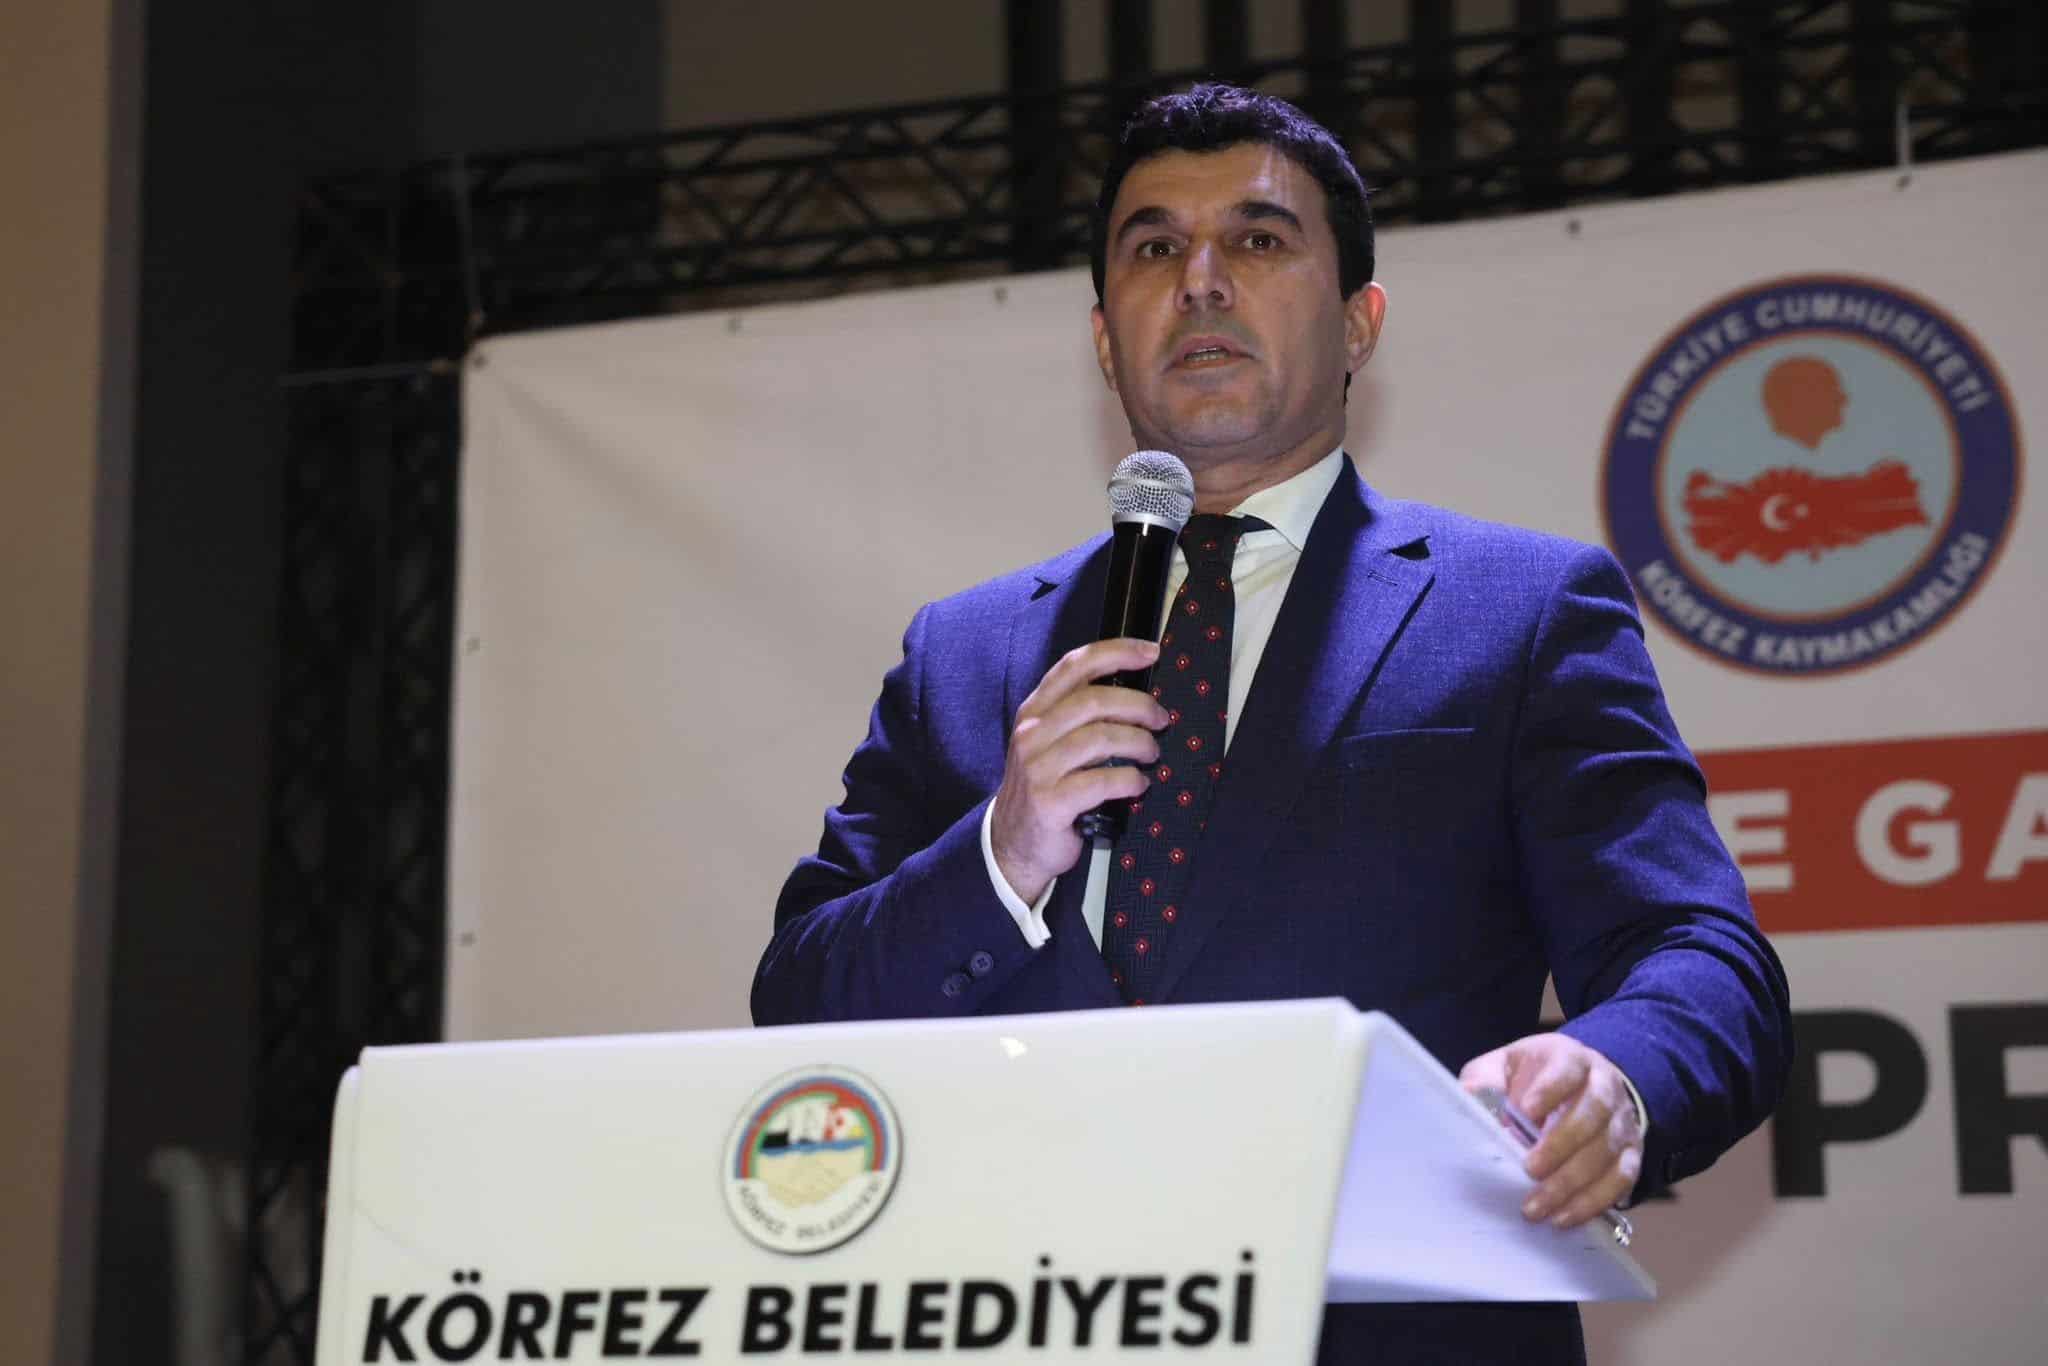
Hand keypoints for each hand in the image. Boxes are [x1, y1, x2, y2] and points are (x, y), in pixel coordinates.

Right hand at [989, 638, 1169, 904]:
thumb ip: (1078, 716)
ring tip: (1152, 754)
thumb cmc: (1045, 787)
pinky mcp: (1050, 802)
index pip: (1074, 666)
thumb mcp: (1048, 743)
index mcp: (1034, 711)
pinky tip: (1138, 785)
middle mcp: (1032, 734)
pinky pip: (1102, 781)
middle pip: (1094, 700)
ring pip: (1102, 738)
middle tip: (1161, 719)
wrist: (1012, 843)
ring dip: (1139, 743)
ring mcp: (1038, 768)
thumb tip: (1135, 695)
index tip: (1152, 652)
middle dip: (1138, 705)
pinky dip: (1130, 780)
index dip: (1116, 652)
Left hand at [1459, 1033, 1642, 1228]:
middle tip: (1530, 1170)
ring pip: (1608, 1152)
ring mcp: (1622, 1122)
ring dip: (1573, 1183)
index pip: (1567, 1069)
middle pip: (1594, 1111)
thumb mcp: (1505, 1066)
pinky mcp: (1631, 1154)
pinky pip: (1621, 1180)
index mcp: (1571, 1059)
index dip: (1550, 1090)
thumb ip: (1487, 1078)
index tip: (1525, 1112)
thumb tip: (1469, 1094)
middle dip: (1561, 1144)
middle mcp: (1605, 1086)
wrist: (1578, 1087)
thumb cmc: (1533, 1078)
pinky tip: (1564, 1216)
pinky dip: (1593, 1201)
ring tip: (1538, 1206)